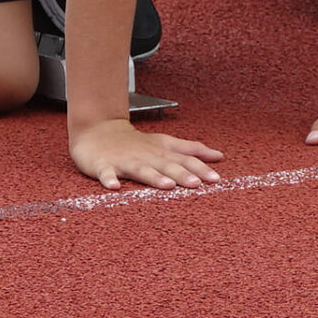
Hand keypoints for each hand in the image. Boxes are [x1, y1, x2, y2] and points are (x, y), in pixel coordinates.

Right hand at [68, 118, 224, 189]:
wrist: (98, 130)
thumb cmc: (136, 142)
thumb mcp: (166, 143)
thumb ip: (191, 150)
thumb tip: (219, 156)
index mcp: (161, 152)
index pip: (184, 159)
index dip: (200, 168)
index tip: (216, 178)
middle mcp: (146, 156)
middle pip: (166, 165)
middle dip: (182, 174)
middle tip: (197, 184)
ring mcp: (124, 160)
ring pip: (141, 170)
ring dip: (154, 177)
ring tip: (166, 185)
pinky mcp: (102, 165)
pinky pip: (105, 173)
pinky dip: (109, 179)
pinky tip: (113, 187)